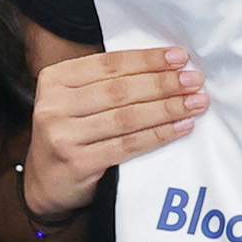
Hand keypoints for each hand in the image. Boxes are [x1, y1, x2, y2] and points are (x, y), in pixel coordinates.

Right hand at [22, 43, 207, 221]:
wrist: (45, 184)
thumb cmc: (71, 134)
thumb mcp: (76, 101)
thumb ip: (106, 83)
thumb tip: (166, 66)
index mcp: (55, 79)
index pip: (109, 64)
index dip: (147, 60)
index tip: (179, 57)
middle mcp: (53, 105)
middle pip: (120, 90)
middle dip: (163, 84)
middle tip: (195, 81)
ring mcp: (63, 135)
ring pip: (127, 117)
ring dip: (167, 109)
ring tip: (195, 103)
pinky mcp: (77, 162)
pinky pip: (128, 145)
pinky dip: (158, 135)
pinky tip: (181, 127)